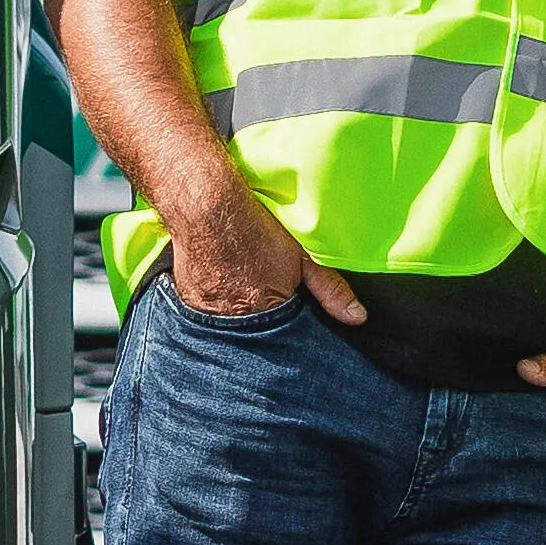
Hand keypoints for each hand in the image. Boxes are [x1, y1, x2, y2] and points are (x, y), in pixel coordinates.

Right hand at [162, 188, 359, 326]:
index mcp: (266, 313)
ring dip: (237, 315)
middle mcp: (235, 320)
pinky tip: (221, 284)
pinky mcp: (188, 301)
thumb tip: (357, 317)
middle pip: (255, 335)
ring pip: (229, 327)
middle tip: (262, 296)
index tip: (289, 314)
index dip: (289, 327)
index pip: (284, 338)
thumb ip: (331, 290)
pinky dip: (215, 304)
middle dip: (262, 324)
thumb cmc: (255, 229)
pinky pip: (205, 314)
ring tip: (241, 289)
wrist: (206, 206)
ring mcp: (208, 313)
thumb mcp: (303, 256)